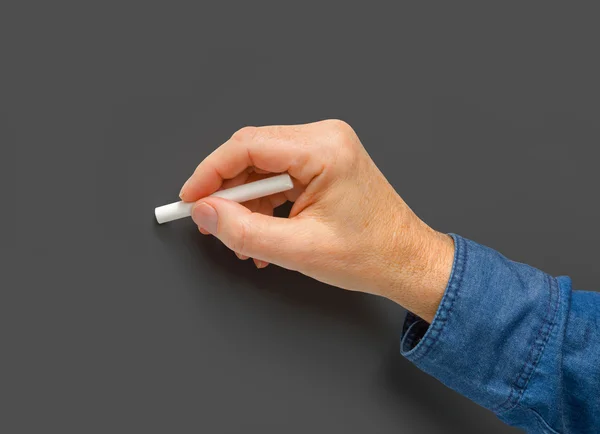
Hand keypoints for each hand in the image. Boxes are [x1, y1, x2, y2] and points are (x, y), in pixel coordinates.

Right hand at [179, 120, 453, 321]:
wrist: (407, 261)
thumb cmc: (372, 255)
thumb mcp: (299, 250)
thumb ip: (244, 232)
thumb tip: (206, 212)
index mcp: (325, 150)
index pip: (248, 146)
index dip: (210, 172)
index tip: (191, 197)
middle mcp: (326, 139)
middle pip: (253, 153)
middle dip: (227, 191)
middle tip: (211, 222)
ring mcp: (326, 149)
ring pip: (263, 167)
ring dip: (246, 203)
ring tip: (244, 240)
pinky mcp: (324, 164)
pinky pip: (279, 176)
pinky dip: (264, 204)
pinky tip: (263, 234)